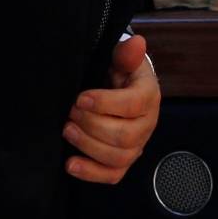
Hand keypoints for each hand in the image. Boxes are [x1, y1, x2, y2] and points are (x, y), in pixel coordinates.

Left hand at [63, 34, 160, 183]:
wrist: (118, 91)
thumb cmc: (119, 75)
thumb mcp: (122, 59)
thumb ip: (126, 54)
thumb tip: (136, 43)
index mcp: (149, 96)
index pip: (133, 105)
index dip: (105, 104)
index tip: (80, 99)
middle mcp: (147, 124)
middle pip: (125, 136)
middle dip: (92, 125)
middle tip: (70, 112)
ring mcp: (136, 146)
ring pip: (118, 157)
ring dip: (88, 146)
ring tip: (67, 129)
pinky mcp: (123, 161)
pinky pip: (112, 175)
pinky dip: (90, 173)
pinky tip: (70, 163)